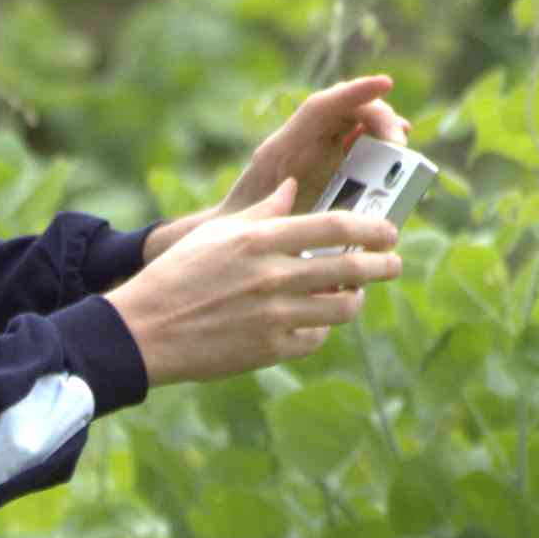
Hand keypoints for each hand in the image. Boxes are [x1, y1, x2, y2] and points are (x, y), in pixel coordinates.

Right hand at [107, 175, 403, 390]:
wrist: (145, 331)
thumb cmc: (178, 276)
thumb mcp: (217, 233)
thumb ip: (262, 211)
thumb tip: (293, 188)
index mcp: (262, 239)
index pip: (336, 228)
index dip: (372, 229)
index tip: (388, 231)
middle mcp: (273, 276)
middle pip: (351, 269)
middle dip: (383, 265)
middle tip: (393, 263)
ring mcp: (274, 316)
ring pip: (341, 307)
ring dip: (355, 299)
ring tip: (355, 294)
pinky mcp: (269, 349)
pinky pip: (315, 338)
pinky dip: (321, 329)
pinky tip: (318, 322)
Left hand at [144, 76, 410, 260]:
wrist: (227, 238)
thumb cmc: (240, 229)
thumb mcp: (260, 224)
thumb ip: (283, 213)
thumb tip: (312, 207)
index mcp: (282, 148)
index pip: (321, 108)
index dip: (354, 92)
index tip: (385, 84)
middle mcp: (301, 143)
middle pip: (347, 113)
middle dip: (379, 120)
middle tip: (399, 144)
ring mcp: (315, 154)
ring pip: (356, 128)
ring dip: (383, 133)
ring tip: (402, 148)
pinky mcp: (326, 169)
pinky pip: (358, 149)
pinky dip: (379, 151)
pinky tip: (396, 161)